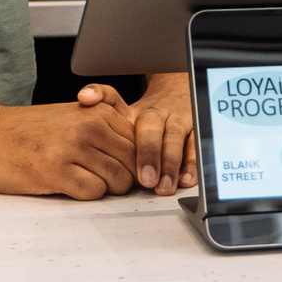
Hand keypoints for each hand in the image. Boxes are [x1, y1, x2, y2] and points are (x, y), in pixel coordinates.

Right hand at [0, 80, 138, 199]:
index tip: (124, 170)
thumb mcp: (70, 116)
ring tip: (79, 181)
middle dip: (124, 178)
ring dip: (103, 188)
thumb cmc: (22, 130)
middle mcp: (89, 125)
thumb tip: (138, 160)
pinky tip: (65, 185)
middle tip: (99, 180)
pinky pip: (94, 193)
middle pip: (135, 164)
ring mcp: (74, 147)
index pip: (141, 143)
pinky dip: (84, 195)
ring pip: (119, 181)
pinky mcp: (56, 171)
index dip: (136, 162)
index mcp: (97, 110)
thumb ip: (104, 130)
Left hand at [112, 71, 197, 193]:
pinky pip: (197, 147)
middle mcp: (158, 115)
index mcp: (136, 112)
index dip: (106, 106)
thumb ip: (103, 107)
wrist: (179, 95)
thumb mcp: (124, 113)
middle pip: (152, 128)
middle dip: (149, 154)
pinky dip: (192, 164)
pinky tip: (185, 180)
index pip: (117, 104)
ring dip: (171, 163)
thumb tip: (84, 96)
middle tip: (145, 179)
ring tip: (164, 186)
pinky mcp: (198, 130)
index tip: (108, 137)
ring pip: (176, 138)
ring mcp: (179, 121)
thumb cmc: (148, 117)